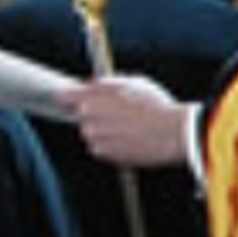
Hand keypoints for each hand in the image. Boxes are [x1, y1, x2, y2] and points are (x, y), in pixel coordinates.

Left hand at [58, 74, 189, 167]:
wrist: (172, 133)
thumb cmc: (156, 105)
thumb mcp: (133, 82)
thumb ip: (107, 84)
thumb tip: (93, 85)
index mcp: (92, 97)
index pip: (65, 96)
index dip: (68, 97)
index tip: (68, 98)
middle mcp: (88, 117)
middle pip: (82, 116)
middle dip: (95, 115)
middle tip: (118, 115)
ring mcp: (94, 137)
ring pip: (92, 133)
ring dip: (103, 131)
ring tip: (128, 128)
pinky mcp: (103, 154)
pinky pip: (101, 148)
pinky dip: (111, 145)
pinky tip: (130, 139)